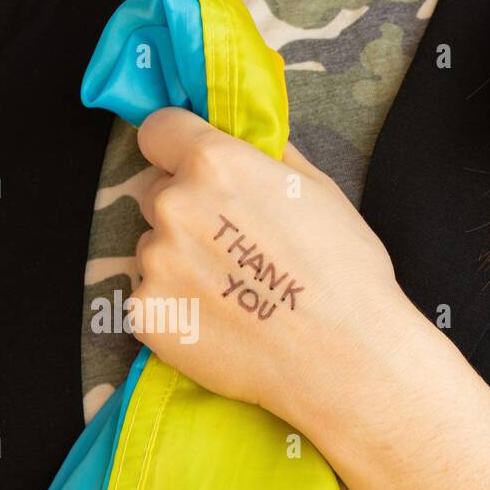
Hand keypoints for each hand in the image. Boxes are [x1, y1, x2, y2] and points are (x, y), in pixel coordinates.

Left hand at [130, 106, 409, 423]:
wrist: (341, 359)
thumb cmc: (343, 272)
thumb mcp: (318, 190)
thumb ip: (268, 156)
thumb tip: (248, 140)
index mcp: (214, 164)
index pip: (158, 131)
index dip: (174, 146)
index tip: (187, 164)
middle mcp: (174, 206)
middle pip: (157, 195)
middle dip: (185, 212)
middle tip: (230, 247)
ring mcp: (154, 263)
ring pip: (153, 250)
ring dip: (179, 263)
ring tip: (231, 293)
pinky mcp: (146, 314)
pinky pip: (151, 298)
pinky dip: (176, 309)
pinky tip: (218, 323)